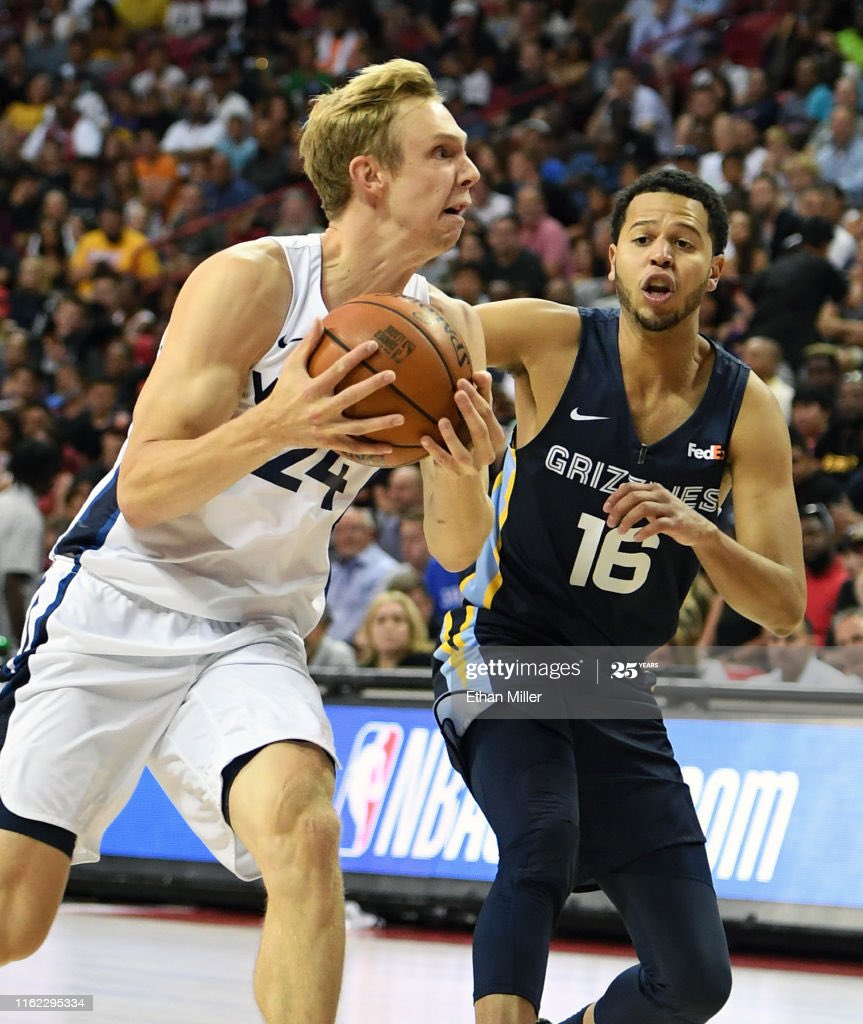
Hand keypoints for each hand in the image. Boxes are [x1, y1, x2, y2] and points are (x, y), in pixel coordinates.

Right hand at [267, 320, 404, 456]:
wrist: (271, 426)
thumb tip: (319, 319)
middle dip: (372, 385)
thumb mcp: (292, 367)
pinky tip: (389, 448)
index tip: (374, 345)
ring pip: (357, 427)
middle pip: (351, 396)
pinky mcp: (329, 443)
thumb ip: (308, 344)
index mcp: (313, 388)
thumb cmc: (284, 392)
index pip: (338, 369)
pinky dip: (370, 450)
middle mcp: (321, 409)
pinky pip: (353, 448)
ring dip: (380, 423)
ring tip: (401, 417)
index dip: (356, 356)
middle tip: (392, 375)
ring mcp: (326, 428)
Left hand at [420, 371, 504, 474]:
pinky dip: (434, 451)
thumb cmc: (468, 435)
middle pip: (480, 431)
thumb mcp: (477, 417)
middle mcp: (487, 453)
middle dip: (469, 412)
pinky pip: (443, 462)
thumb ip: (481, 394)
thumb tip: (481, 373)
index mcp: (496, 437)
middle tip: (457, 393)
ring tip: (442, 420)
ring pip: (462, 452)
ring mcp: (470, 466)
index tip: (462, 381)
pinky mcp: (454, 473)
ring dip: (451, 436)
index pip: (488, 415)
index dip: (477, 397)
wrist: (460, 472)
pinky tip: (424, 439)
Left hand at [603, 481, 716, 546]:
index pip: (629, 487)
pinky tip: (636, 538)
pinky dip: (644, 531)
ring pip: (643, 507)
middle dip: (618, 509)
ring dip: (628, 520)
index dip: (615, 497)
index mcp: (654, 489)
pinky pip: (657, 525)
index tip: (605, 509)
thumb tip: (615, 502)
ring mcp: (669, 508)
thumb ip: (638, 501)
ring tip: (620, 531)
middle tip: (610, 523)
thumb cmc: (672, 516)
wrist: (699, 529)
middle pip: (634, 496)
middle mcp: (661, 495)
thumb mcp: (655, 505)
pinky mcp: (676, 522)